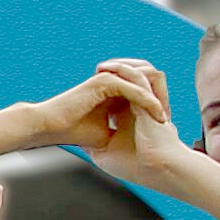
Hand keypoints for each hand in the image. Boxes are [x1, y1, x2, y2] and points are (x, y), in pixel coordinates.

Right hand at [34, 62, 158, 168]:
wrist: (49, 128)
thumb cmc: (73, 132)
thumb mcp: (106, 133)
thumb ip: (122, 129)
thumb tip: (138, 141)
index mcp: (113, 91)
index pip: (143, 94)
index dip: (155, 109)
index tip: (165, 127)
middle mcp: (113, 81)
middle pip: (148, 86)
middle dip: (162, 103)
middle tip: (171, 121)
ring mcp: (110, 78)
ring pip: (144, 85)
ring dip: (158, 101)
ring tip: (166, 119)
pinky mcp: (106, 81)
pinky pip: (135, 89)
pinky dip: (148, 102)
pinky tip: (157, 115)